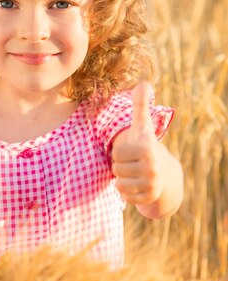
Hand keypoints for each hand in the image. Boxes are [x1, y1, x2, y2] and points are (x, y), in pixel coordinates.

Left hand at [111, 82, 163, 206]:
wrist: (165, 172)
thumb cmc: (146, 145)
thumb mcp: (142, 125)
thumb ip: (140, 105)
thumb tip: (143, 83)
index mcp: (147, 148)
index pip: (115, 154)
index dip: (119, 152)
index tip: (131, 151)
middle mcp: (152, 167)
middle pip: (116, 170)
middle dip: (121, 166)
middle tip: (133, 163)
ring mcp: (152, 184)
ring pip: (119, 184)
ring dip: (123, 179)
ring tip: (134, 173)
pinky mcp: (150, 197)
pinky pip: (126, 197)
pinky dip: (128, 192)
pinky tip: (137, 184)